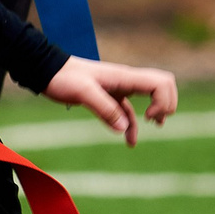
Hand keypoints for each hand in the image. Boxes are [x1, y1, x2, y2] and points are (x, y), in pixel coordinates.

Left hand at [43, 56, 176, 146]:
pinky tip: (129, 141)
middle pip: (163, 85)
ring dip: (156, 111)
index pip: (161, 82)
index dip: (163, 101)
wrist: (47, 71)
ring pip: (150, 97)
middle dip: (167, 103)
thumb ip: (104, 108)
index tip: (147, 117)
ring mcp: (119, 88)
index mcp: (125, 77)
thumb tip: (124, 128)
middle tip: (154, 120)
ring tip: (154, 126)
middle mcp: (126, 80)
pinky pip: (128, 111)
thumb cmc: (63, 78)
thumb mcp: (82, 93)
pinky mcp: (109, 97)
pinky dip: (132, 125)